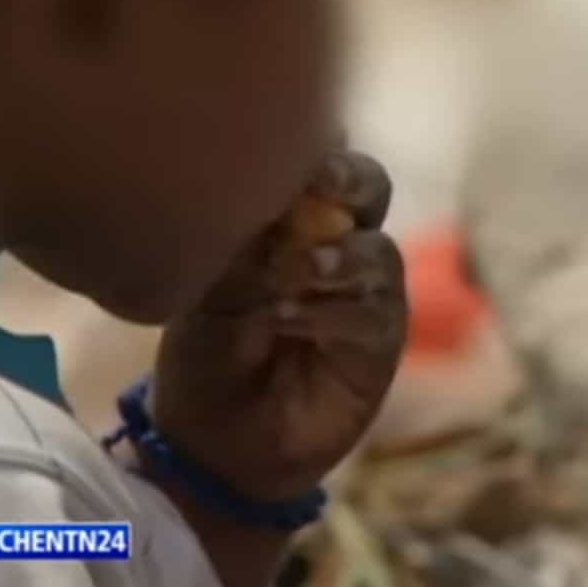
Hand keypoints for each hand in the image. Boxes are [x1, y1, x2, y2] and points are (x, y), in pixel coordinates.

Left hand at [150, 151, 406, 503]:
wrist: (215, 443)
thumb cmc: (206, 355)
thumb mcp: (208, 289)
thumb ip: (243, 241)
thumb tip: (266, 189)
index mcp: (295, 220)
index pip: (320, 161)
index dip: (312, 148)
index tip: (279, 142)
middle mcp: (340, 245)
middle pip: (369, 187)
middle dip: (348, 179)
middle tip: (320, 183)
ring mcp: (367, 293)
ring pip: (378, 252)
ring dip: (335, 258)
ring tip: (289, 276)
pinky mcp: (381, 344)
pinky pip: (376, 312)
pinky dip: (333, 309)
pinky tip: (289, 317)